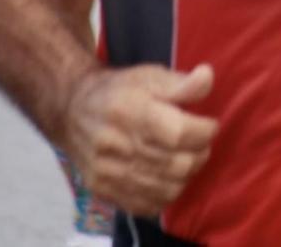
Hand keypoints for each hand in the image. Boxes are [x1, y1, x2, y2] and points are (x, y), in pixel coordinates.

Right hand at [60, 63, 218, 217]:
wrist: (72, 110)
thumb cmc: (119, 90)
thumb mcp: (150, 76)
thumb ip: (181, 83)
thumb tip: (207, 77)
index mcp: (131, 112)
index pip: (180, 133)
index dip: (205, 131)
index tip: (208, 124)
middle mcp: (117, 145)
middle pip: (178, 164)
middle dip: (200, 153)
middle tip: (199, 142)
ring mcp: (109, 172)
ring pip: (168, 188)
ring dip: (187, 174)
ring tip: (185, 157)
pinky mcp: (104, 190)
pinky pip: (148, 205)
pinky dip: (167, 193)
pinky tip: (167, 176)